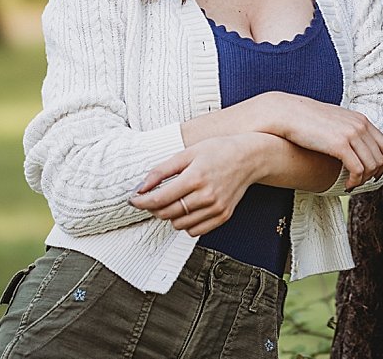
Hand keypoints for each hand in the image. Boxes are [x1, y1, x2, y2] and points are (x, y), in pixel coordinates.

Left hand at [128, 134, 265, 235]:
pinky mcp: (222, 216)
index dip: (141, 201)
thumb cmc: (218, 151)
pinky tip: (187, 209)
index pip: (159, 198)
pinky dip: (186, 223)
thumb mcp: (187, 153)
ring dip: (170, 215)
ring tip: (173, 200)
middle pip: (166, 213)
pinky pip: (194, 231)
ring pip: (178, 225)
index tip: (133, 199)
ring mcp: (216, 208)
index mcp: (195, 178)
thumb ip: (161, 171)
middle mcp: (206, 196)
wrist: (249, 158)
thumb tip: (141, 188)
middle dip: (153, 207)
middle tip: (151, 198)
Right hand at [269, 96, 382, 189]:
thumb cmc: (307, 119)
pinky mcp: (340, 144)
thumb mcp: (334, 120)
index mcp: (360, 119)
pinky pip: (357, 169)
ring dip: (364, 179)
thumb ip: (347, 129)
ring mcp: (351, 134)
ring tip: (352, 184)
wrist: (288, 113)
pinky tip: (347, 185)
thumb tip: (352, 144)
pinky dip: (355, 181)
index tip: (375, 174)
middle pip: (380, 157)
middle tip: (363, 183)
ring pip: (371, 165)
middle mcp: (360, 125)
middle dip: (375, 174)